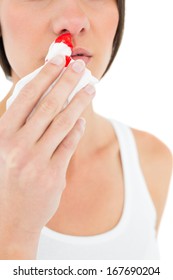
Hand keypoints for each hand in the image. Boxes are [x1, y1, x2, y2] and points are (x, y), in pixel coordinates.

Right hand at [0, 57, 94, 257]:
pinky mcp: (52, 175)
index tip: (58, 59)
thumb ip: (17, 124)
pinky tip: (82, 119)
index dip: (44, 75)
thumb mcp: (3, 149)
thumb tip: (37, 95)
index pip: (26, 96)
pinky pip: (68, 145)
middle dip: (66, 81)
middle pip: (48, 105)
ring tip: (91, 87)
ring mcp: (36, 161)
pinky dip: (77, 130)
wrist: (8, 220)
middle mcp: (17, 145)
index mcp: (2, 134)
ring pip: (63, 122)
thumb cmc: (4, 180)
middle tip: (80, 66)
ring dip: (79, 101)